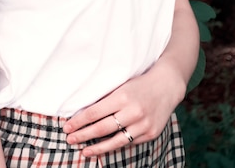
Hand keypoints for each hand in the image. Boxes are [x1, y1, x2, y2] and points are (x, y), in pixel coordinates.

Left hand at [62, 61, 185, 156]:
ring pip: (115, 141)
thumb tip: (83, 113)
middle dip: (83, 135)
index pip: (95, 112)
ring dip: (97, 148)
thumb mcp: (121, 85)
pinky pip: (128, 143)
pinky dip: (115, 146)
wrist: (167, 85)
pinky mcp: (150, 133)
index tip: (67, 126)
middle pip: (102, 128)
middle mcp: (133, 111)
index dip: (79, 121)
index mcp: (123, 96)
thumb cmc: (139, 83)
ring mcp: (143, 124)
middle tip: (69, 139)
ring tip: (84, 151)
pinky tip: (104, 147)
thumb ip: (106, 98)